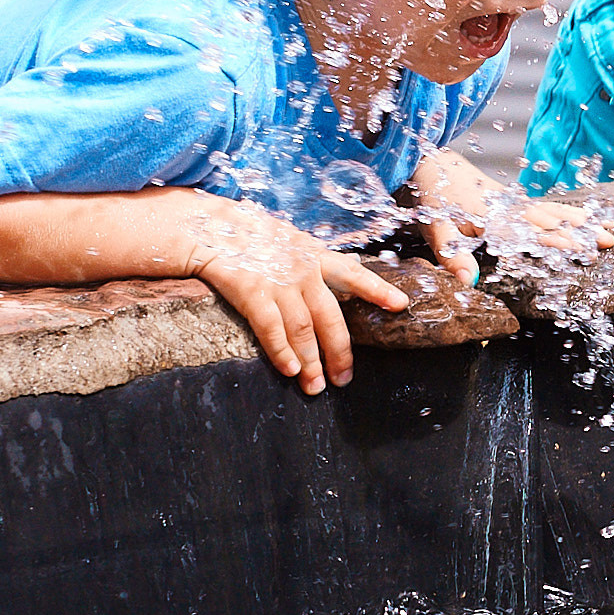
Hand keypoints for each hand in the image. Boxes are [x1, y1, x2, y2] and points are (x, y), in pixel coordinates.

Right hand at [181, 202, 404, 393]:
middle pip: (330, 317)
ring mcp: (278, 281)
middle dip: (339, 352)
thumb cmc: (254, 238)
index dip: (377, 289)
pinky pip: (271, 327)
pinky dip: (281, 351)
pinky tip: (290, 370)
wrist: (212, 227)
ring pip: (303, 329)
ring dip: (311, 362)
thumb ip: (312, 263)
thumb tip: (337, 285)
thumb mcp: (292, 242)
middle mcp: (303, 269)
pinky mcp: (251, 292)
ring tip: (315, 386)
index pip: (353, 273)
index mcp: (316, 255)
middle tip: (344, 379)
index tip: (401, 305)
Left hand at [404, 149, 613, 281]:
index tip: (582, 248)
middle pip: (551, 221)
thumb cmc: (433, 199)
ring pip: (553, 212)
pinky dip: (567, 212)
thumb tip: (469, 282)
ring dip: (580, 221)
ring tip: (606, 228)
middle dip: (581, 231)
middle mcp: (509, 208)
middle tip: (609, 240)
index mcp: (493, 218)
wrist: (433, 163)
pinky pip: (545, 207)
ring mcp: (514, 203)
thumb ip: (452, 256)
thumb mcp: (436, 230)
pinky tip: (583, 217)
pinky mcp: (514, 201)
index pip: (531, 232)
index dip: (557, 241)